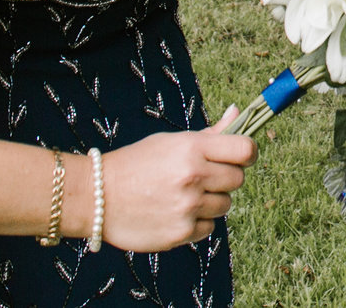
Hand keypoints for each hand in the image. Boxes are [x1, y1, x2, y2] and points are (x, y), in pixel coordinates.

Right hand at [94, 111, 257, 249]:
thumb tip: (239, 112)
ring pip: (225, 205)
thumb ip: (210, 134)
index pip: (244, 150)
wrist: (96, 197)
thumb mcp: (171, 142)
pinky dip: (197, 222)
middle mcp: (193, 177)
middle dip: (225, 178)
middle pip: (238, 179)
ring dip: (210, 202)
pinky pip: (208, 227)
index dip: (248, 153)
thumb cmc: (136, 164)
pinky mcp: (180, 232)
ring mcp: (187, 207)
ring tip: (183, 196)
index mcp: (192, 149)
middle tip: (203, 178)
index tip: (242, 157)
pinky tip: (175, 213)